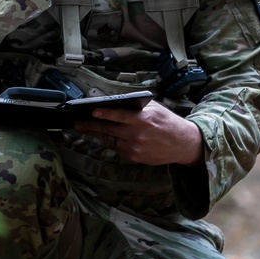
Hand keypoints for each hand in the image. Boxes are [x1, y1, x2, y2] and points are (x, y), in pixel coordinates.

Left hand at [75, 101, 204, 166]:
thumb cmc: (167, 122)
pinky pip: (117, 147)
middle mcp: (137, 135)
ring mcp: (135, 148)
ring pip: (110, 139)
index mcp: (143, 119)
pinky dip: (110, 141)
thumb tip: (115, 102)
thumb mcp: (154, 108)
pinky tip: (102, 136)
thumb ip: (136, 105)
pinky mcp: (134, 157)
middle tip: (77, 122)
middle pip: (108, 129)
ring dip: (96, 134)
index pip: (119, 115)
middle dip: (91, 125)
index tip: (91, 111)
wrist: (181, 144)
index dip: (104, 113)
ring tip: (84, 128)